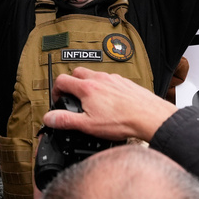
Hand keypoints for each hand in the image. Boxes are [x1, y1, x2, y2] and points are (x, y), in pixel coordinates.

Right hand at [42, 67, 176, 142]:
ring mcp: (114, 79)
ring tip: (91, 100)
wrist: (149, 117)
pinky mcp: (125, 83)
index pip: (63, 80)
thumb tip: (49, 118)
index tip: (58, 98)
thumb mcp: (88, 125)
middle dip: (71, 83)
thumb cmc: (123, 120)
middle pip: (78, 72)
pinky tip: (110, 101)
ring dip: (89, 83)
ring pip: (95, 75)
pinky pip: (110, 80)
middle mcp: (100, 79)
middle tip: (72, 96)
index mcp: (87, 88)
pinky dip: (105, 87)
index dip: (56, 89)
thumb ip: (66, 120)